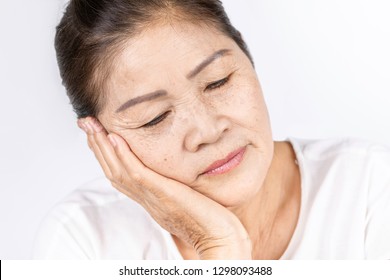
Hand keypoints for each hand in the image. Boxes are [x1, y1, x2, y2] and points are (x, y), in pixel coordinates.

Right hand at [78, 117, 251, 258]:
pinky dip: (124, 157)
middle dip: (97, 146)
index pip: (119, 175)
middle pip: (112, 171)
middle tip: (86, 122)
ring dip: (103, 147)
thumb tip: (172, 174)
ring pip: (118, 171)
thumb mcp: (184, 199)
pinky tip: (115, 139)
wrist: (219, 239)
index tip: (99, 133)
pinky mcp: (163, 195)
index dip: (106, 154)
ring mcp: (152, 198)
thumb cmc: (209, 220)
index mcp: (149, 199)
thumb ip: (173, 187)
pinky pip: (138, 175)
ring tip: (92, 125)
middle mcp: (145, 199)